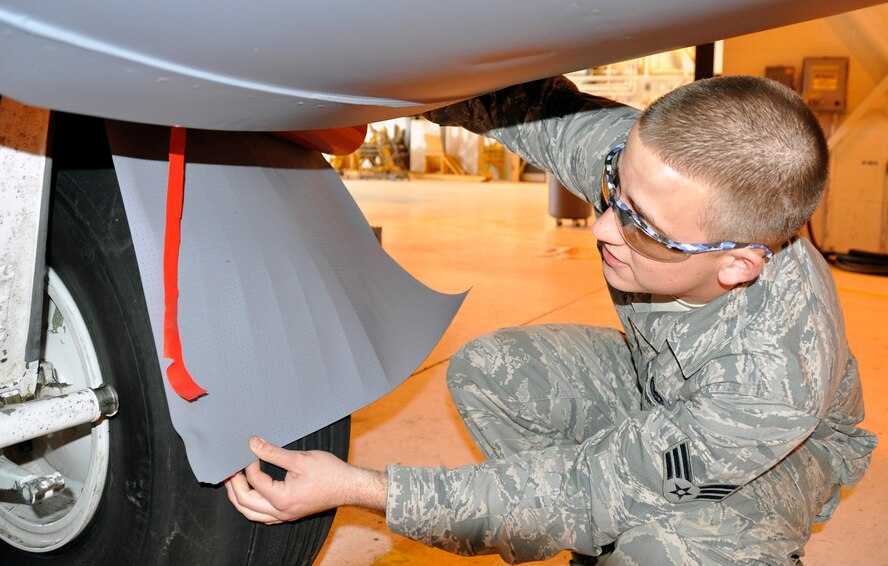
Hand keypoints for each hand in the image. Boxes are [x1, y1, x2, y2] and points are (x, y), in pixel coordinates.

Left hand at [225, 436, 386, 523]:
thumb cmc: (329, 472)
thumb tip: (252, 444)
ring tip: (234, 481)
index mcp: (282, 499)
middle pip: (245, 503)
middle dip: (234, 485)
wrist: (349, 486)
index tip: (251, 450)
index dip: (249, 464)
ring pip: (251, 513)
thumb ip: (273, 452)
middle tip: (230, 469)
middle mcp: (280, 512)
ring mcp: (284, 516)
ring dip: (239, 497)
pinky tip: (251, 492)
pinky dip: (251, 505)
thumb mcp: (300, 458)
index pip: (255, 481)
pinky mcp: (288, 514)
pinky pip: (262, 516)